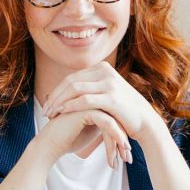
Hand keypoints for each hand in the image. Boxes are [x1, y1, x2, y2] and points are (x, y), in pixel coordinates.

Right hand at [34, 108, 130, 169]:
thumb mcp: (91, 132)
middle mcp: (92, 100)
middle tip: (128, 157)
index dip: (122, 135)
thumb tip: (124, 134)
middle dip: (124, 139)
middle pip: (116, 118)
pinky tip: (118, 151)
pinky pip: (107, 123)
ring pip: (114, 120)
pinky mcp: (85, 110)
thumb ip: (105, 127)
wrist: (49, 145)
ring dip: (121, 141)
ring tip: (126, 158)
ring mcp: (88, 103)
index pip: (115, 118)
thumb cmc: (68, 140)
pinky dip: (115, 138)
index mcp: (94, 102)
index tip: (127, 154)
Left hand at [42, 62, 163, 141]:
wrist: (145, 122)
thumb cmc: (123, 112)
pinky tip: (62, 113)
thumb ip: (91, 88)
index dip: (57, 91)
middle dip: (55, 96)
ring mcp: (109, 83)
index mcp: (102, 68)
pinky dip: (70, 106)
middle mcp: (105, 71)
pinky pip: (85, 100)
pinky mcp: (112, 97)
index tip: (48, 104)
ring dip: (59, 102)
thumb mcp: (106, 94)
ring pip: (75, 89)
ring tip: (50, 114)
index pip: (72, 77)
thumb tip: (68, 90)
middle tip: (45, 111)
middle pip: (71, 81)